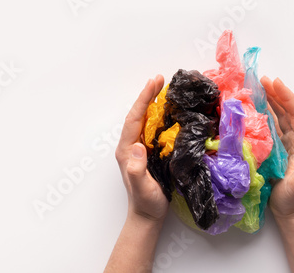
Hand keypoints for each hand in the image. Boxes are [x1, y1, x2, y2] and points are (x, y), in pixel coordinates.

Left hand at [115, 75, 168, 222]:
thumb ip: (136, 169)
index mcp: (126, 150)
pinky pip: (152, 129)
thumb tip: (137, 146)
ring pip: (145, 120)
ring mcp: (138, 149)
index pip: (134, 119)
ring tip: (163, 88)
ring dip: (153, 103)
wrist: (147, 215)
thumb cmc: (145, 203)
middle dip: (147, 95)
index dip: (143, 100)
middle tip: (160, 79)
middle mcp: (130, 146)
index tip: (153, 83)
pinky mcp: (147, 152)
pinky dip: (159, 116)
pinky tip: (168, 110)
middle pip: (138, 115)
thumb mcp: (142, 188)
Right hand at [260, 76, 293, 219]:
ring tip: (256, 87)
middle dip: (276, 93)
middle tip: (262, 79)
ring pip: (276, 116)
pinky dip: (260, 115)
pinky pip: (267, 127)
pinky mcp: (273, 148)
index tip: (275, 83)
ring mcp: (283, 143)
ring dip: (268, 101)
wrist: (288, 211)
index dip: (287, 97)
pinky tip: (251, 108)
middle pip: (286, 111)